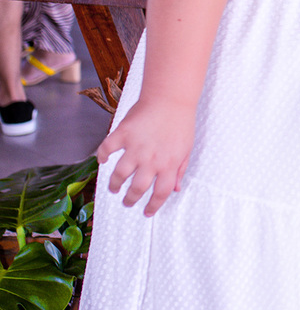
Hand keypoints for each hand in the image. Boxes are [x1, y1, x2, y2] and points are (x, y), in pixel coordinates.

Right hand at [97, 98, 195, 216]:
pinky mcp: (123, 134)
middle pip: (137, 189)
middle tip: (127, 202)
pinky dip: (102, 156)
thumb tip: (175, 189)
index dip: (152, 206)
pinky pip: (107, 149)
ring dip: (114, 184)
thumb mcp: (186, 149)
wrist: (170, 98)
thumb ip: (180, 170)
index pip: (160, 194)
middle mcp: (151, 160)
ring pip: (119, 174)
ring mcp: (135, 147)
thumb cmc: (181, 123)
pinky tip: (103, 160)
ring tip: (113, 188)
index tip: (146, 212)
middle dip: (130, 200)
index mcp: (169, 165)